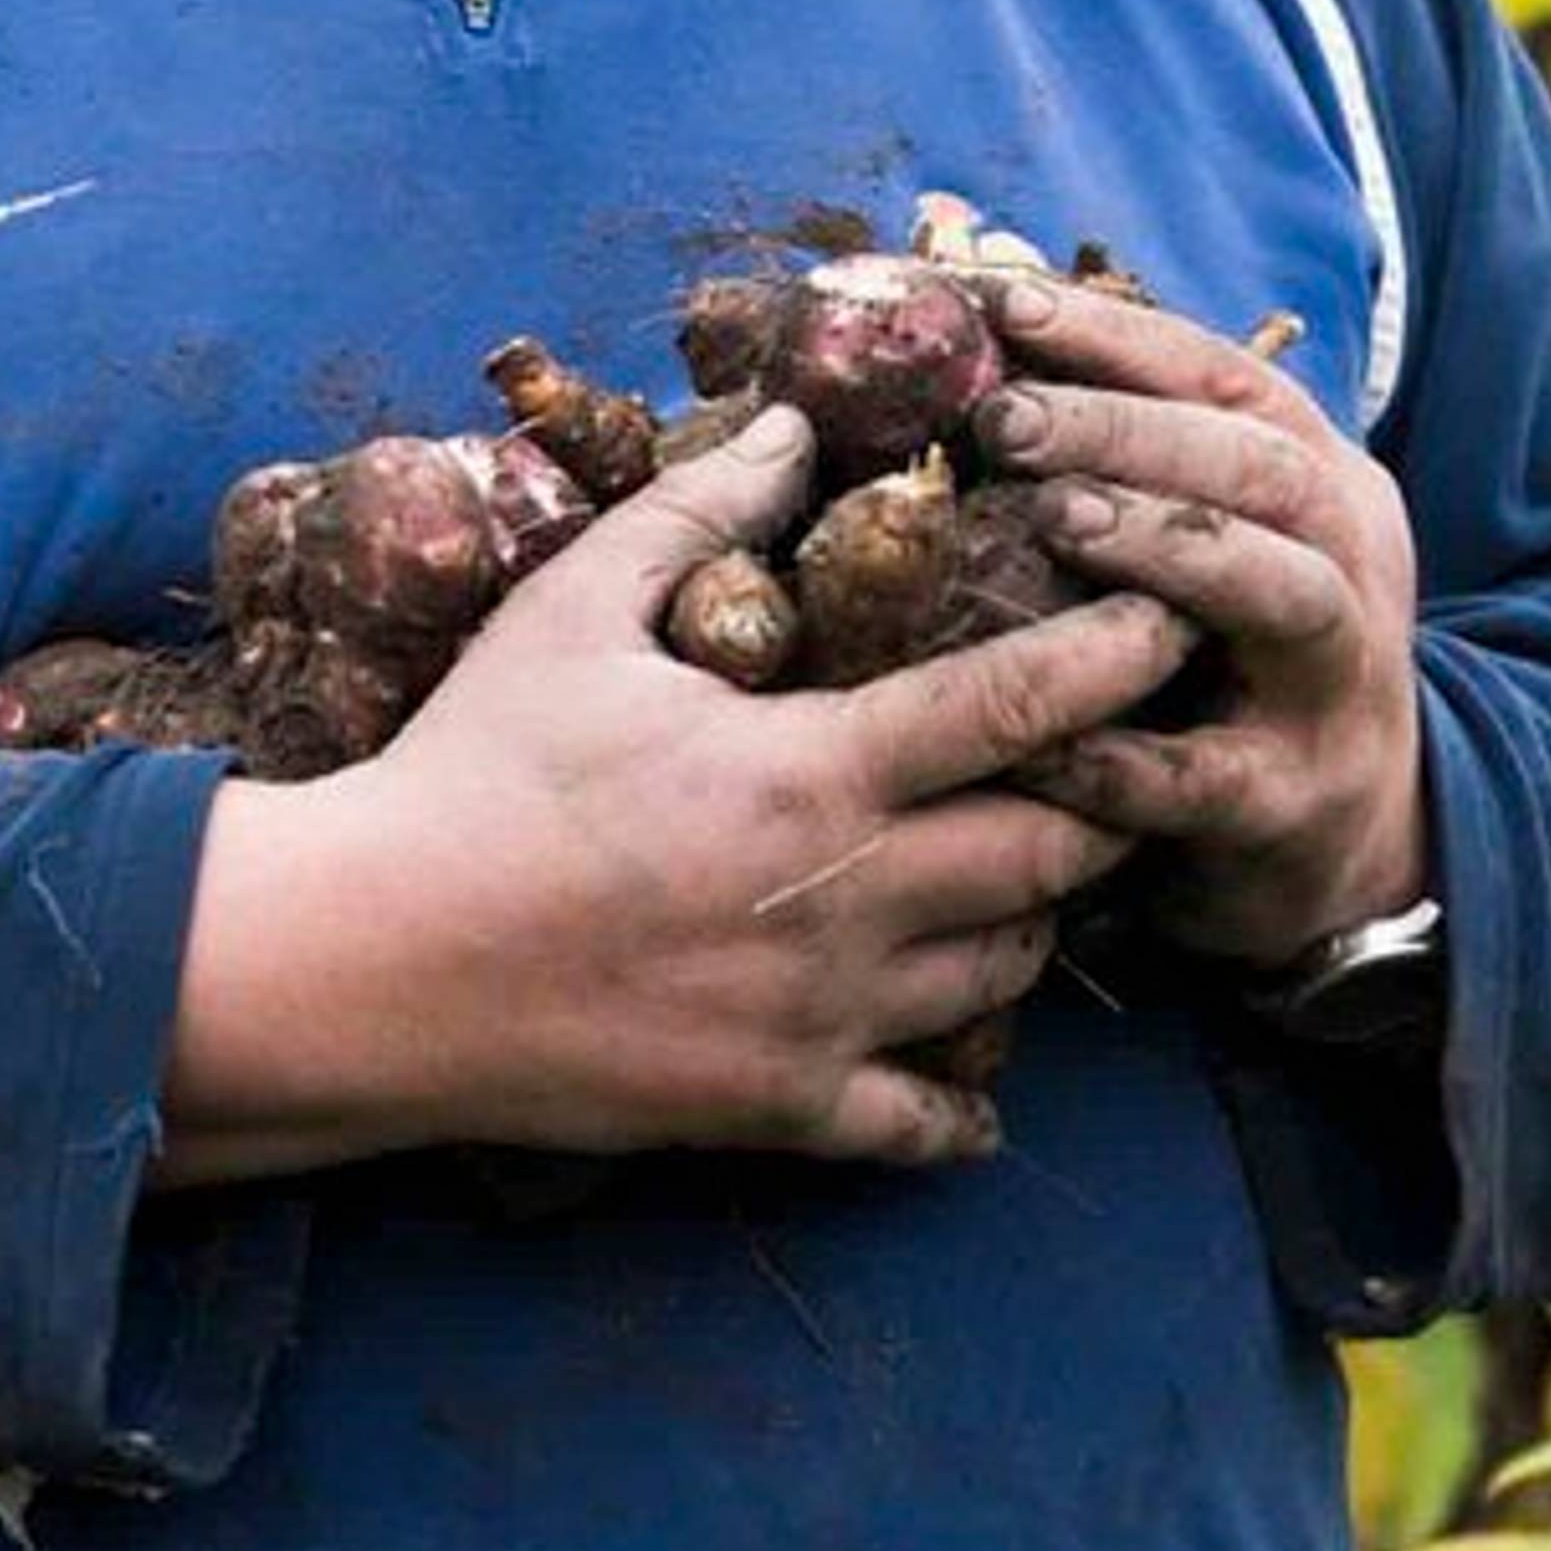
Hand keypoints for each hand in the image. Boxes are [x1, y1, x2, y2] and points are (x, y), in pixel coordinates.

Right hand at [156, 407, 1190, 1189]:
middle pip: (1057, 851)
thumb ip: (699, 514)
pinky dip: (965, 1102)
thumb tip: (792, 425)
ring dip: (1036, 921)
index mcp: (812, 768)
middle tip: (1128, 756)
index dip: (1118, 655)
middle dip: (1111, 797)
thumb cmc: (474, 769)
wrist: (375, 959)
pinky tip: (969, 1076)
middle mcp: (849, 899)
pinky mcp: (780, 1106)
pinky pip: (925, 1124)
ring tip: (1035, 878)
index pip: (1021, 703)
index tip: (1175, 617)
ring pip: (1007, 975)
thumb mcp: (575, 611)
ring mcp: (824, 1015)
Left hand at [967, 265, 1425, 968]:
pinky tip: (1035, 736)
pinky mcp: (1294, 801)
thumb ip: (1137, 456)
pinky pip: (1208, 774)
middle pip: (1263, 469)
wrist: (1349, 835)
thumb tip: (983, 339)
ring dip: (1168, 546)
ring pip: (1280, 591)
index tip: (1010, 306)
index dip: (1123, 339)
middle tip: (1006, 418)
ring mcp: (1335, 683)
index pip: (1230, 381)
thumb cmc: (1234, 657)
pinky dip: (1122, 754)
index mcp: (1320, 483)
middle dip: (1132, 431)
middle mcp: (1347, 564)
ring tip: (1053, 517)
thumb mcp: (1221, 538)